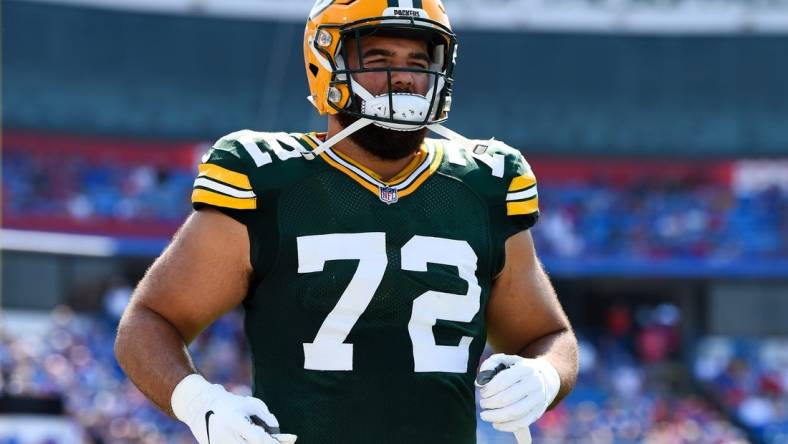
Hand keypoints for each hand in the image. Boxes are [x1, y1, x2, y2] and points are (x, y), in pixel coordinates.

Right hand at [171, 374, 297, 443]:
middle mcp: (225, 436)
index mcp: (235, 422)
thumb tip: (278, 433)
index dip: (272, 443)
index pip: (258, 438)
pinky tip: (250, 440)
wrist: (199, 406)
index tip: (284, 443)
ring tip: (265, 440)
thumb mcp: (250, 404)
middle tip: (279, 443)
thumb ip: (266, 417)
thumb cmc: (230, 403)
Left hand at [476, 354, 559, 432]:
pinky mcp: (538, 412)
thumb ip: (490, 364)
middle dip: (490, 403)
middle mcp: (534, 383)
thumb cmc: (518, 368)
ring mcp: (538, 399)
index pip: (504, 380)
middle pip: (507, 398)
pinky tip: (495, 423)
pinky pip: (521, 423)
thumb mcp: (506, 360)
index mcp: (525, 368)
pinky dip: (506, 426)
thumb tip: (480, 381)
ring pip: (515, 412)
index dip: (489, 388)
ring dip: (496, 416)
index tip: (482, 392)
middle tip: (483, 403)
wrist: (545, 377)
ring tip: (485, 415)